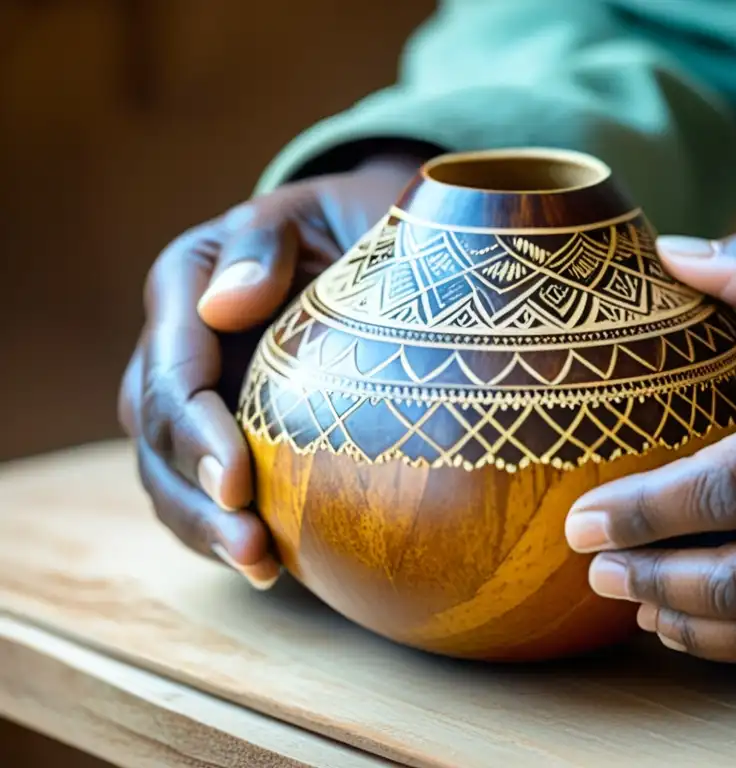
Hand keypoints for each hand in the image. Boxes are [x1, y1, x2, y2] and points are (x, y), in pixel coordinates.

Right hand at [118, 152, 430, 588]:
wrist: (361, 244)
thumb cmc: (341, 225)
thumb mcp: (312, 213)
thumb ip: (263, 246)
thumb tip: (226, 307)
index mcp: (185, 289)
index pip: (174, 372)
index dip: (196, 433)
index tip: (238, 480)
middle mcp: (177, 348)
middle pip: (159, 437)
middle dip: (199, 499)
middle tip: (251, 548)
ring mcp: (197, 396)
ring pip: (170, 475)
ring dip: (208, 529)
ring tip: (262, 568)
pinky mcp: (225, 431)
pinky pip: (205, 490)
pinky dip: (226, 530)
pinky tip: (272, 564)